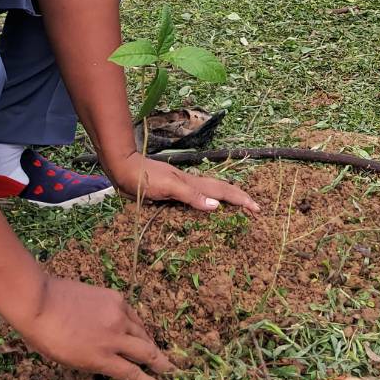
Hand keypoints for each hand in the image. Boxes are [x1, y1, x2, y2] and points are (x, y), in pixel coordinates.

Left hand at [15, 276, 173, 379]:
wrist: (40, 303)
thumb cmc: (48, 338)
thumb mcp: (73, 361)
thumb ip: (97, 362)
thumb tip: (113, 362)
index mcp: (101, 358)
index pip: (133, 374)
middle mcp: (114, 337)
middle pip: (146, 352)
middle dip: (161, 364)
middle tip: (171, 370)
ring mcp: (117, 315)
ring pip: (142, 332)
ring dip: (150, 343)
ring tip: (155, 351)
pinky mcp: (115, 298)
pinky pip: (132, 315)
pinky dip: (137, 325)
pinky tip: (138, 329)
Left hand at [104, 152, 259, 214]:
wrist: (123, 169)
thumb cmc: (144, 178)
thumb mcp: (169, 186)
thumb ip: (192, 195)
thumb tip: (217, 206)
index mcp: (193, 183)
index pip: (222, 192)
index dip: (240, 199)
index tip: (257, 208)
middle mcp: (190, 185)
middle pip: (219, 190)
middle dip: (238, 198)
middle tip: (253, 209)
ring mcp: (180, 187)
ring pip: (208, 194)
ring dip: (224, 201)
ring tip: (235, 210)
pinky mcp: (170, 192)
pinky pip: (195, 199)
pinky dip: (206, 204)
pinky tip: (202, 210)